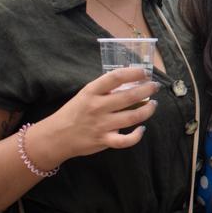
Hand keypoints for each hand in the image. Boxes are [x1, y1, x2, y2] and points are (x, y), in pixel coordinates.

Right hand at [28, 67, 159, 167]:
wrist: (56, 136)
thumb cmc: (74, 112)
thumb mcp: (85, 94)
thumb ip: (105, 89)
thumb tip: (131, 82)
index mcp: (91, 91)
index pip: (115, 77)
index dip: (134, 73)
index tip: (145, 72)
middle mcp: (97, 107)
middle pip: (129, 96)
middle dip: (147, 90)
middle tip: (154, 87)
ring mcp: (101, 125)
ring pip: (132, 117)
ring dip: (147, 110)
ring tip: (153, 104)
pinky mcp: (104, 140)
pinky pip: (125, 140)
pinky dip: (137, 135)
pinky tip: (142, 129)